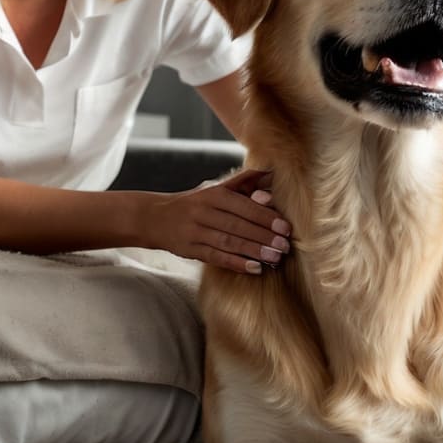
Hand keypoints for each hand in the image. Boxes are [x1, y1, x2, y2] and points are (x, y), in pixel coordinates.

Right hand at [146, 168, 291, 274]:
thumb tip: (271, 174)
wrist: (156, 217)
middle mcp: (203, 211)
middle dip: (263, 236)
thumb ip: (244, 183)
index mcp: (213, 194)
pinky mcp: (190, 249)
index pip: (243, 206)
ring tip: (275, 259)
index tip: (286, 227)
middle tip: (285, 246)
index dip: (265, 217)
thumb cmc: (196, 203)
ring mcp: (195, 231)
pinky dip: (236, 263)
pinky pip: (216, 257)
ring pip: (228, 242)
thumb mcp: (216, 189)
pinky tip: (254, 268)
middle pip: (237, 225)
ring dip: (253, 251)